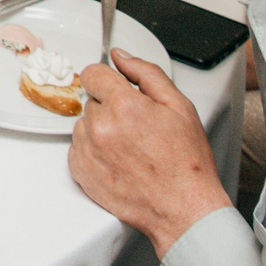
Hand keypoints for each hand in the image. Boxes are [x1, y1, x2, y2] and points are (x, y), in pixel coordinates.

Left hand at [68, 48, 231, 256]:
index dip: (108, 80)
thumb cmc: (186, 163)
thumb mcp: (179, 106)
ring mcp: (87, 151)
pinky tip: (119, 161)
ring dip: (101, 130)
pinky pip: (79, 148)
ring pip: (84, 124)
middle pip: (92, 101)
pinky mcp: (80, 172)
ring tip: (131, 148)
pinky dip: (94, 151)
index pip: (93, 73)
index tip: (116, 89)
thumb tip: (121, 57)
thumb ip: (146, 73)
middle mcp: (100, 127)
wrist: (184, 209)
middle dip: (111, 108)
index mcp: (123, 106)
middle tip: (137, 127)